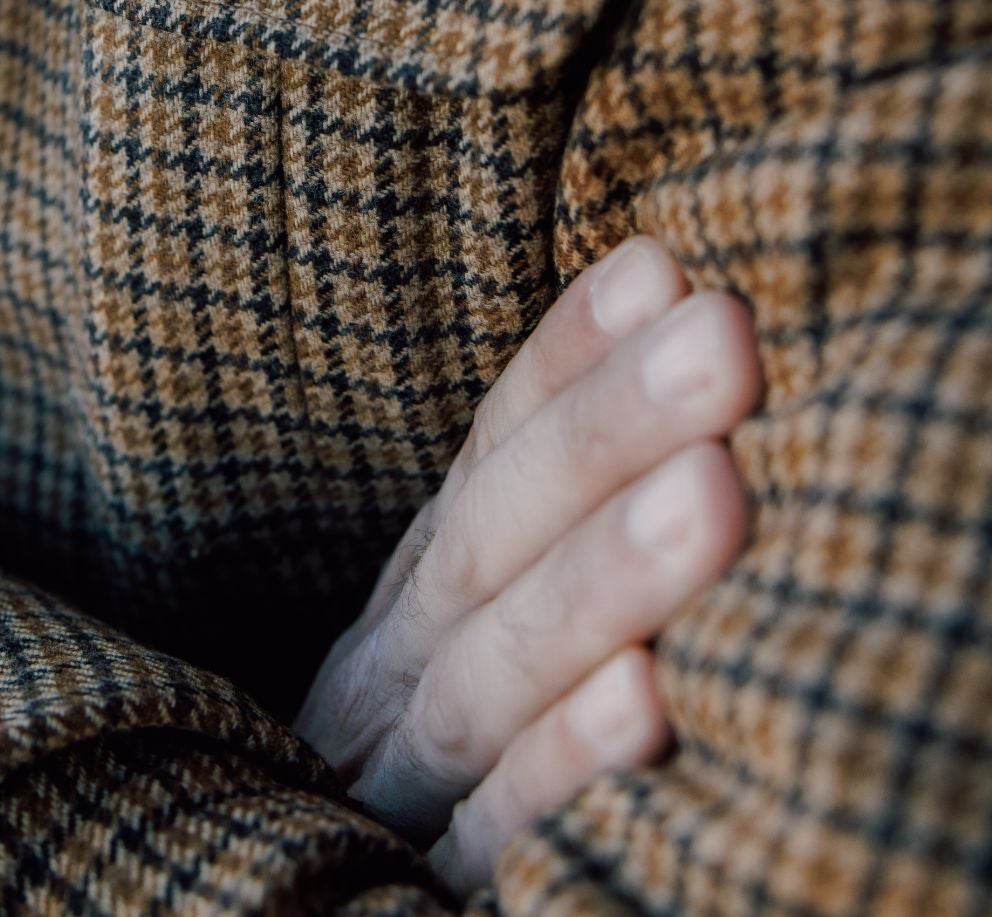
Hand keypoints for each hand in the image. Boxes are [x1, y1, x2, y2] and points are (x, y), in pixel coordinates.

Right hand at [294, 237, 760, 895]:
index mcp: (421, 592)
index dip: (569, 357)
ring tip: (714, 490)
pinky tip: (646, 703)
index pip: (490, 453)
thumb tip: (674, 337)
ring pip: (494, 670)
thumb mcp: (490, 632)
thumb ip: (555, 529)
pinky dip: (561, 765)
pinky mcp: (427, 890)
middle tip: (725, 335)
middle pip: (495, 537)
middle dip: (610, 429)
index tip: (662, 264)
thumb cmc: (455, 767)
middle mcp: (394, 668)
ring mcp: (402, 781)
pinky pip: (497, 832)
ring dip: (602, 577)